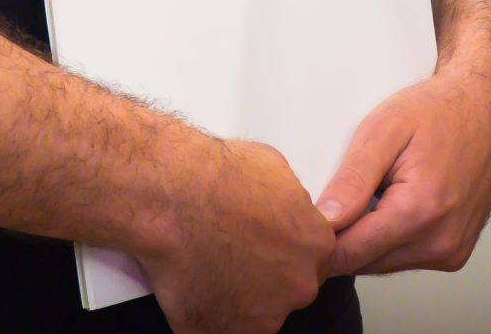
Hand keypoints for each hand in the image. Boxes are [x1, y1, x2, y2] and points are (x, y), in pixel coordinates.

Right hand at [139, 137, 335, 333]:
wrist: (172, 200)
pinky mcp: (221, 332)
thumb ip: (294, 207)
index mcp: (317, 247)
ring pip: (256, 314)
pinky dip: (207, 313)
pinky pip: (218, 327)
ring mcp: (262, 316)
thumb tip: (289, 212)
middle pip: (289, 289)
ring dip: (238, 298)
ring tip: (209, 268)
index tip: (266, 247)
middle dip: (266, 277)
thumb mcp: (278, 172)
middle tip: (234, 255)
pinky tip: (191, 286)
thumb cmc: (220, 178)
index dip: (286, 253)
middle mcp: (298, 286)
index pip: (314, 260)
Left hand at [316, 61, 490, 275]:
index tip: (305, 219)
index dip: (320, 239)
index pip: (348, 253)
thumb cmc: (440, 110)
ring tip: (376, 194)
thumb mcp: (385, 129)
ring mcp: (452, 250)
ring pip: (383, 264)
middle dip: (345, 236)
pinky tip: (397, 204)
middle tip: (344, 194)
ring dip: (369, 239)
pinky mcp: (456, 252)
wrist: (487, 106)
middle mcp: (441, 240)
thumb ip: (353, 178)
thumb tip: (325, 220)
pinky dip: (393, 239)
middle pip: (364, 262)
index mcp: (420, 211)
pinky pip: (406, 258)